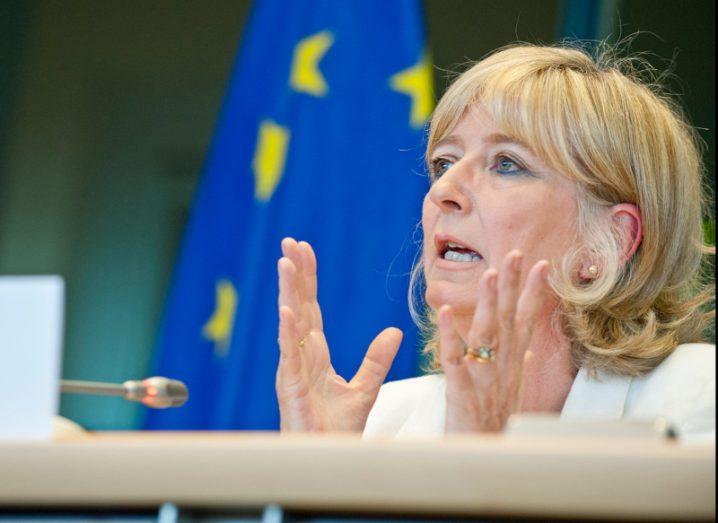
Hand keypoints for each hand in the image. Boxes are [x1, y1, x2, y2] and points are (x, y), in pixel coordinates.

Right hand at [276, 238, 402, 431]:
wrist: (328, 460)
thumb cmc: (338, 429)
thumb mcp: (365, 388)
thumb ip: (376, 359)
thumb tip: (394, 330)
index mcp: (314, 355)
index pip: (311, 309)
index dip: (308, 280)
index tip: (305, 251)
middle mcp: (299, 356)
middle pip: (298, 307)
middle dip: (294, 275)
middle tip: (290, 243)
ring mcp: (292, 370)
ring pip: (290, 324)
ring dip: (288, 293)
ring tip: (285, 263)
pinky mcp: (290, 388)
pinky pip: (289, 355)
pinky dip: (287, 332)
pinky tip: (287, 310)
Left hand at [438, 250, 549, 432]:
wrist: (487, 462)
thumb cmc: (496, 426)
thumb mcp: (511, 393)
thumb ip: (517, 365)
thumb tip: (525, 345)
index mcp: (512, 364)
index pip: (525, 321)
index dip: (533, 293)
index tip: (543, 265)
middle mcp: (503, 368)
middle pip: (509, 320)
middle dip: (513, 285)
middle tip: (517, 254)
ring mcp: (485, 380)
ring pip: (487, 335)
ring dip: (488, 303)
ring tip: (490, 273)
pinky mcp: (463, 394)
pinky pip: (455, 361)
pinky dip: (450, 336)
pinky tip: (445, 312)